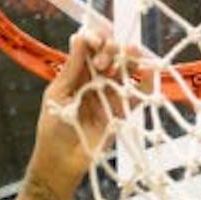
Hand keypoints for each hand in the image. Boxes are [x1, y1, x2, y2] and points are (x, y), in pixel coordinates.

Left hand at [33, 30, 136, 182]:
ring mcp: (110, 96)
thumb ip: (72, 68)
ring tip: (132, 53)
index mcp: (77, 75)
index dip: (95, 40)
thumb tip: (79, 37)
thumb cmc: (52, 129)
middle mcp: (95, 82)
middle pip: (110, 56)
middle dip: (111, 50)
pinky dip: (145, 83)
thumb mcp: (58, 94)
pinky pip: (137, 95)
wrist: (61, 162)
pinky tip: (148, 70)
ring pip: (125, 71)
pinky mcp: (122, 112)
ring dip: (130, 59)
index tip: (94, 41)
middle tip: (104, 62)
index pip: (91, 49)